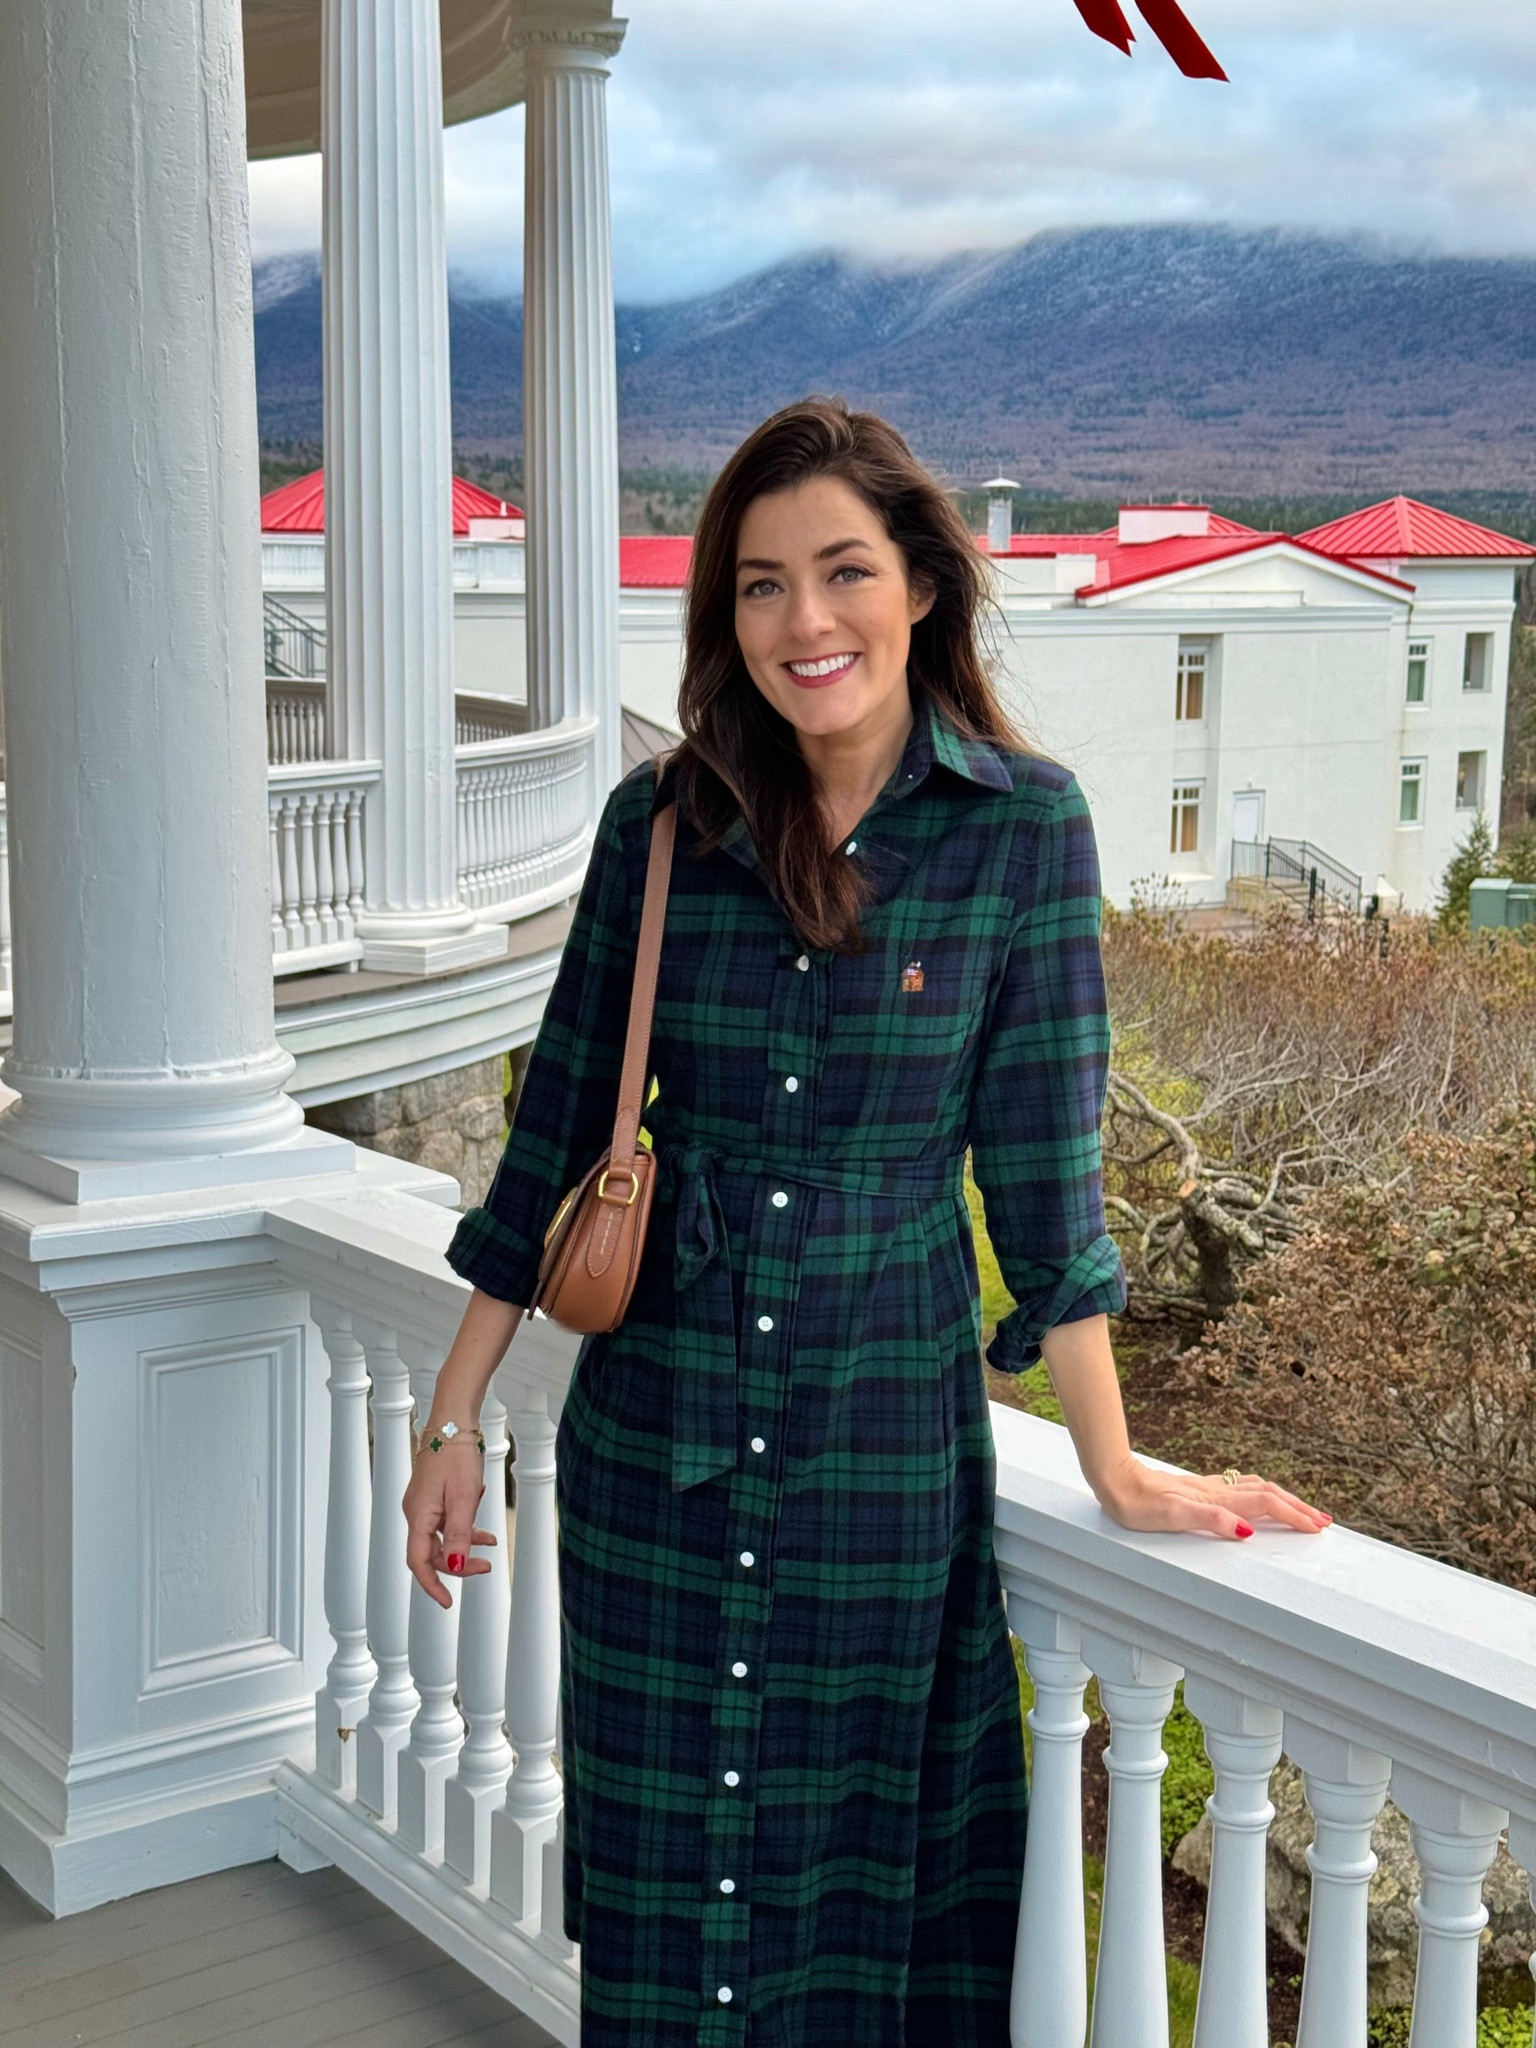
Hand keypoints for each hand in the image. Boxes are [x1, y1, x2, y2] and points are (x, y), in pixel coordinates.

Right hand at [403, 1443, 498, 1609]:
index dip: (432, 1585)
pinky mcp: (433, 1495)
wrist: (453, 1421)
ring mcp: (424, 1503)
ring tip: (490, 1545)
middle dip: (459, 1563)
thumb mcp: (463, 1498)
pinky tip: (483, 1528)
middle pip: (432, 1552)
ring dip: (465, 1544)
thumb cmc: (456, 1454)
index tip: (447, 1602)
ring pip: (442, 1536)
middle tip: (485, 1567)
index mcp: (418, 1515)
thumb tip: (457, 1566)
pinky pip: (447, 1520)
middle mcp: (416, 1512)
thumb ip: (460, 1534)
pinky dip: (464, 1527)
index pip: (418, 1562)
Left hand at [1097, 1457, 1330, 1541]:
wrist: (1115, 1480)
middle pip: (1268, 1494)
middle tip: (1324, 1521)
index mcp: (1216, 1498)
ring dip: (1284, 1499)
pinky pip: (1241, 1488)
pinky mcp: (1199, 1489)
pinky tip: (1260, 1496)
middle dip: (1298, 1507)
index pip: (1265, 1504)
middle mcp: (1217, 1490)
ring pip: (1256, 1488)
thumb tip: (1246, 1531)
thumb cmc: (1139, 1504)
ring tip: (1303, 1510)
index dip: (1293, 1515)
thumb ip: (1210, 1520)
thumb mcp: (1171, 1517)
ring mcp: (1209, 1488)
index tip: (1317, 1528)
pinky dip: (1262, 1493)